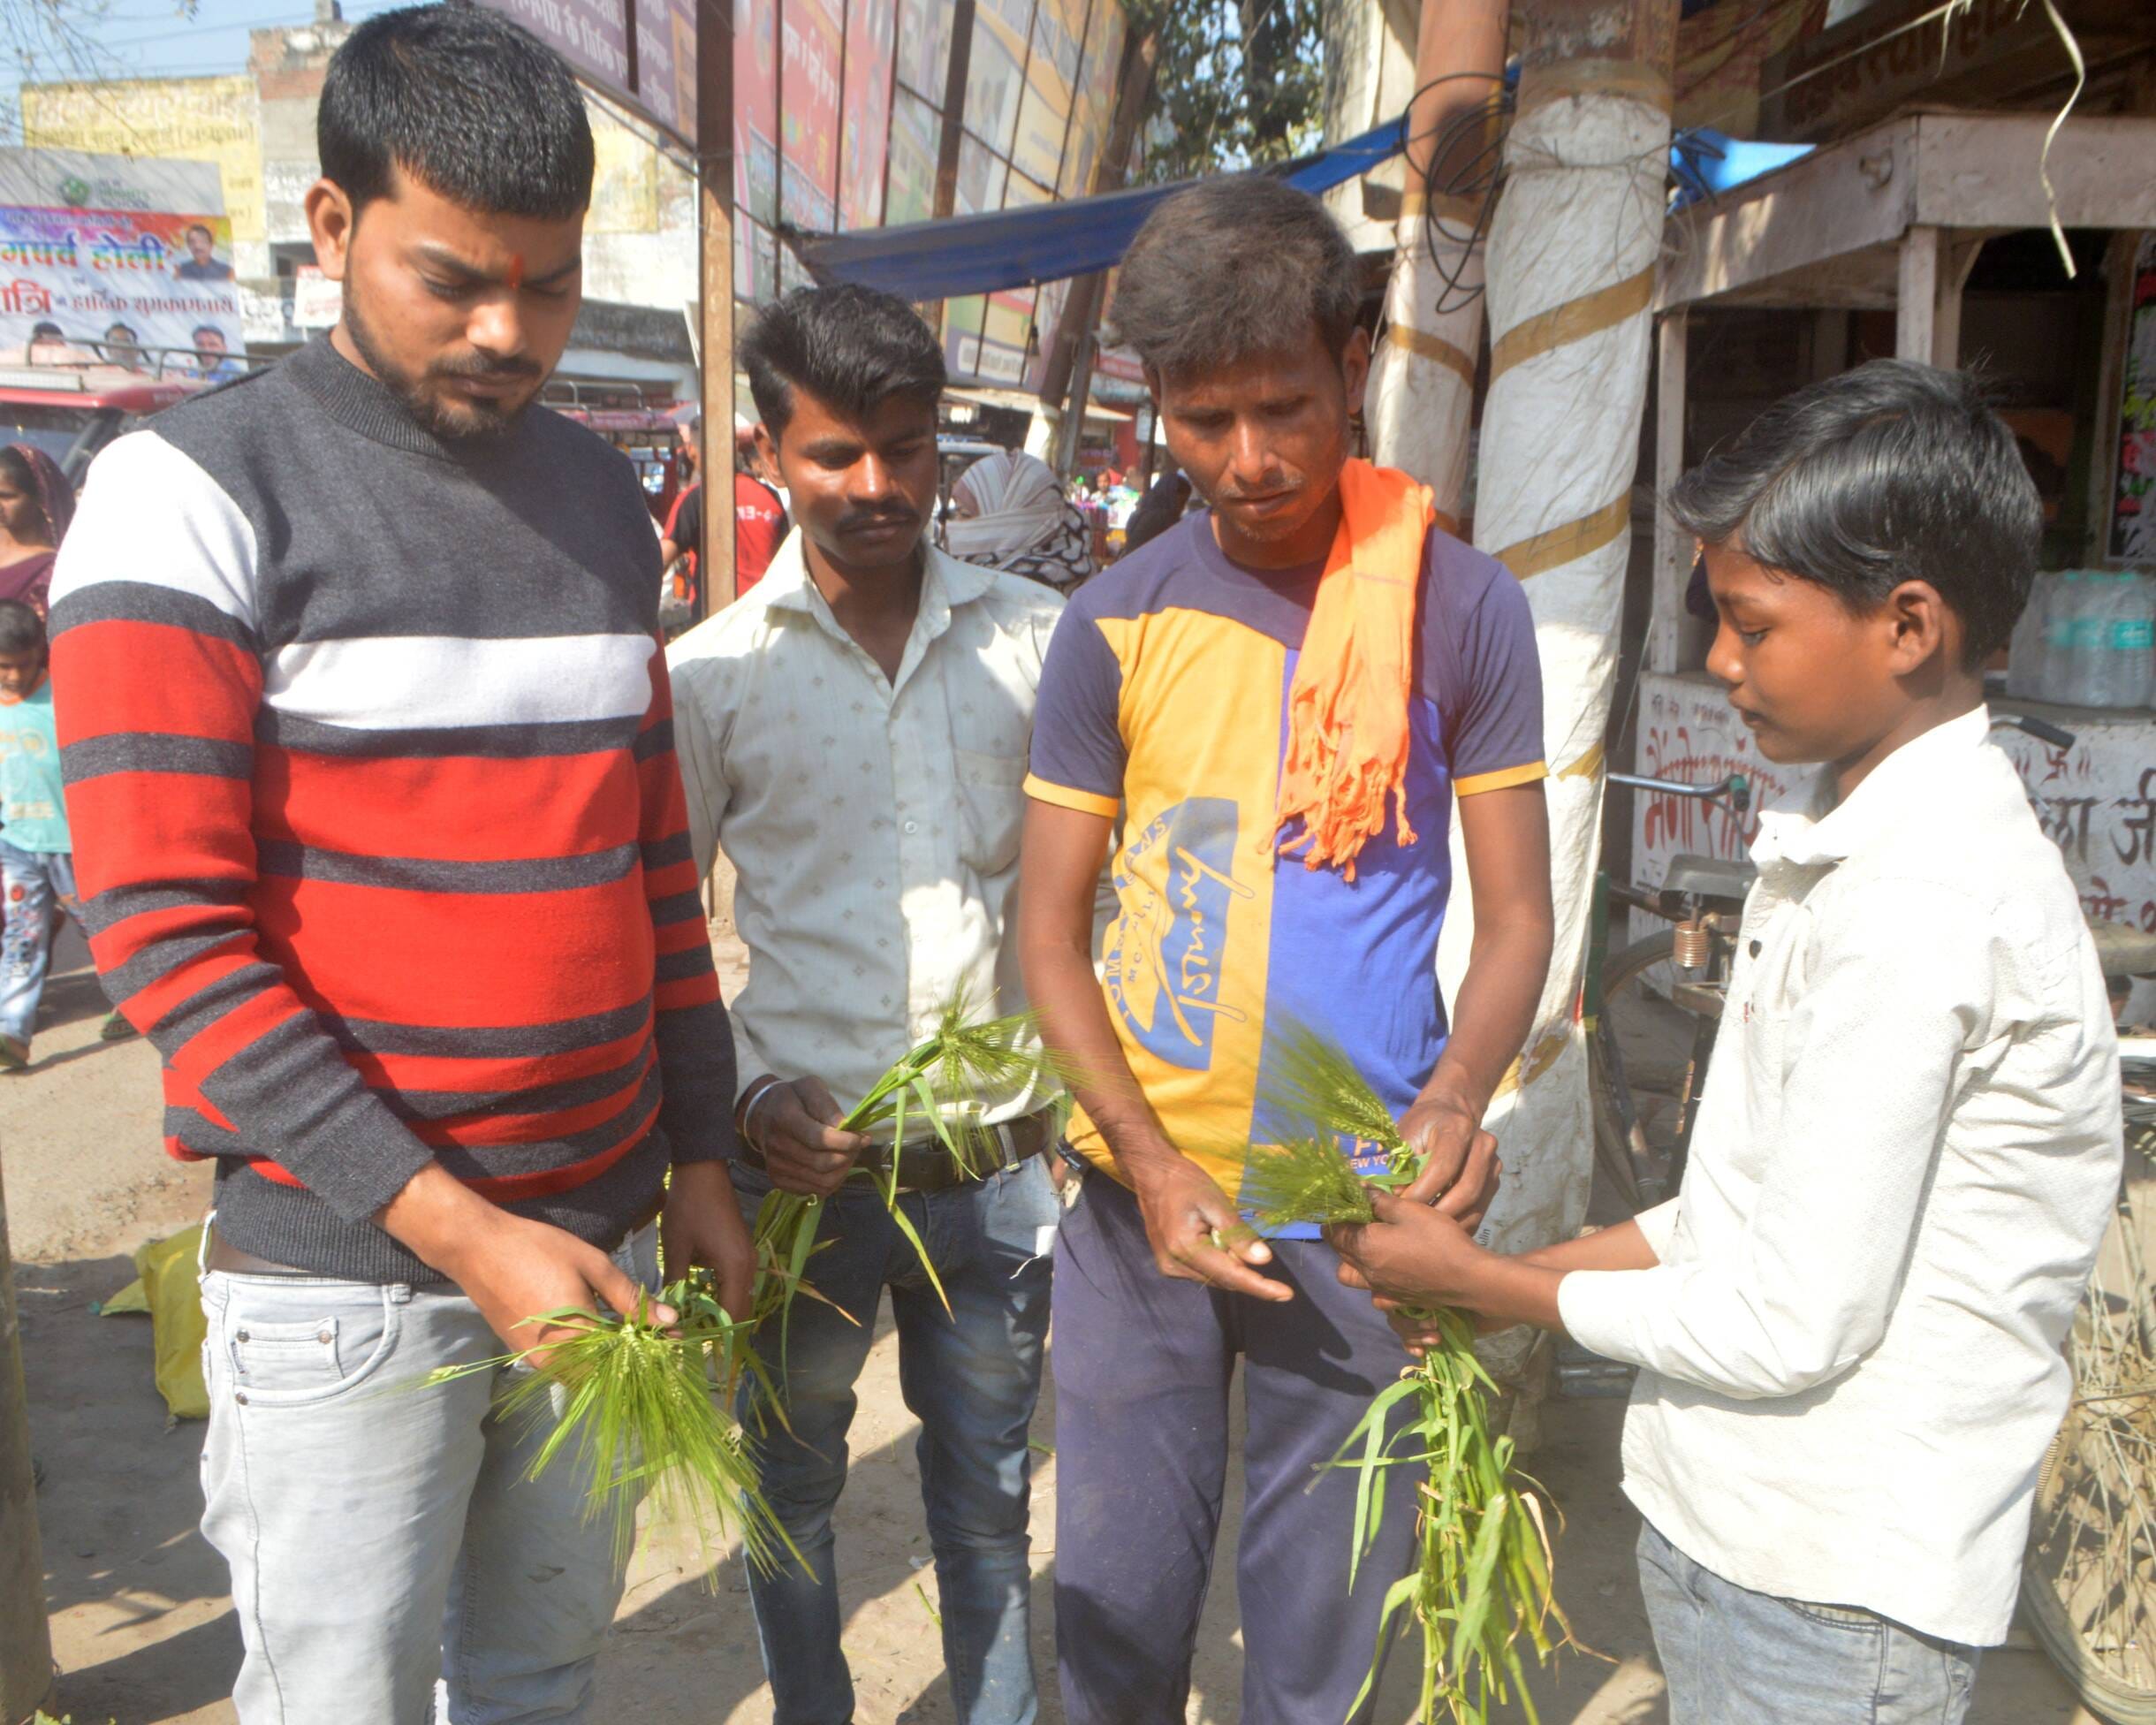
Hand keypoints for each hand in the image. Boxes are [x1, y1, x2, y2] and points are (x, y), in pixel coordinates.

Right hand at [380, 1164, 666, 1357]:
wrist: (478, 1249)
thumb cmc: (538, 1250)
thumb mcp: (592, 1266)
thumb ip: (631, 1298)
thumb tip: (670, 1320)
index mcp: (577, 1338)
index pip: (628, 1364)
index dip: (655, 1354)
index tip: (675, 1339)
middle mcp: (556, 1361)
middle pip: (607, 1377)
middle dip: (636, 1360)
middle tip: (658, 1336)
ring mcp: (537, 1361)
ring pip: (586, 1375)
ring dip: (612, 1361)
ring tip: (635, 1333)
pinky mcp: (524, 1355)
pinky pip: (565, 1367)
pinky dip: (588, 1357)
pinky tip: (602, 1333)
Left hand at [662, 1160, 756, 1320]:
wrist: (703, 1171)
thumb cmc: (688, 1207)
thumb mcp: (676, 1247)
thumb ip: (675, 1282)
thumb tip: (668, 1312)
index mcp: (735, 1267)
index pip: (731, 1314)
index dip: (713, 1333)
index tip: (691, 1344)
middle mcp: (748, 1265)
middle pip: (740, 1309)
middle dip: (717, 1326)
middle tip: (689, 1336)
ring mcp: (748, 1257)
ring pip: (739, 1297)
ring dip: (719, 1310)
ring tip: (692, 1321)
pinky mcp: (742, 1251)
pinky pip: (737, 1283)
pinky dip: (721, 1295)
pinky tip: (699, 1298)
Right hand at [746, 1077, 869, 1197]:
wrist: (763, 1114)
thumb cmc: (793, 1098)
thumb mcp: (810, 1087)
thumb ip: (827, 1105)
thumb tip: (844, 1127)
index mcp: (785, 1118)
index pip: (819, 1139)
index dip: (845, 1142)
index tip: (862, 1138)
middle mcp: (777, 1145)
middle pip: (822, 1163)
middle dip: (848, 1156)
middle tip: (857, 1145)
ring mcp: (776, 1166)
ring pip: (822, 1181)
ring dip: (843, 1170)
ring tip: (848, 1155)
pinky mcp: (779, 1180)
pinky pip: (815, 1191)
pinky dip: (832, 1181)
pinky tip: (834, 1166)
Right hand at [1124, 1151, 1291, 1302]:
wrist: (1151, 1173)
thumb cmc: (1184, 1181)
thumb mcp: (1215, 1201)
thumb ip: (1238, 1233)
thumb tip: (1264, 1261)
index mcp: (1185, 1248)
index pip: (1231, 1276)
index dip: (1261, 1287)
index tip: (1287, 1295)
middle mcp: (1174, 1266)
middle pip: (1224, 1280)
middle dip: (1246, 1269)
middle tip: (1254, 1244)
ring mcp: (1169, 1268)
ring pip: (1215, 1277)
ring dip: (1231, 1263)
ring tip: (1224, 1231)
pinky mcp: (1170, 1265)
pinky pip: (1205, 1271)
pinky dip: (1219, 1260)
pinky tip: (1215, 1237)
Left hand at [1327, 1186, 1484, 1314]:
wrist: (1468, 1279)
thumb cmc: (1438, 1239)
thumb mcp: (1410, 1210)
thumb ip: (1380, 1200)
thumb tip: (1359, 1189)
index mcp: (1365, 1246)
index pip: (1334, 1231)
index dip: (1336, 1216)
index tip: (1344, 1204)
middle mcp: (1366, 1271)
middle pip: (1340, 1253)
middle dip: (1342, 1235)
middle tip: (1358, 1219)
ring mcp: (1380, 1289)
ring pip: (1351, 1275)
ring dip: (1352, 1260)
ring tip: (1370, 1245)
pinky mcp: (1396, 1300)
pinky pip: (1372, 1292)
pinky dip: (1372, 1281)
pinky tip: (1388, 1269)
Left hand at [1397, 1095, 1500, 1230]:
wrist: (1449, 1113)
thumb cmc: (1421, 1126)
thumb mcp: (1405, 1135)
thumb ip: (1400, 1165)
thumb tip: (1393, 1201)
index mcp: (1458, 1128)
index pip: (1443, 1168)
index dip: (1422, 1192)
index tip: (1401, 1207)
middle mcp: (1483, 1144)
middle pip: (1465, 1190)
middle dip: (1437, 1213)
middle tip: (1412, 1225)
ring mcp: (1493, 1164)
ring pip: (1475, 1204)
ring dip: (1448, 1223)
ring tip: (1423, 1231)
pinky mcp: (1495, 1180)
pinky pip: (1479, 1210)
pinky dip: (1458, 1223)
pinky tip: (1439, 1231)